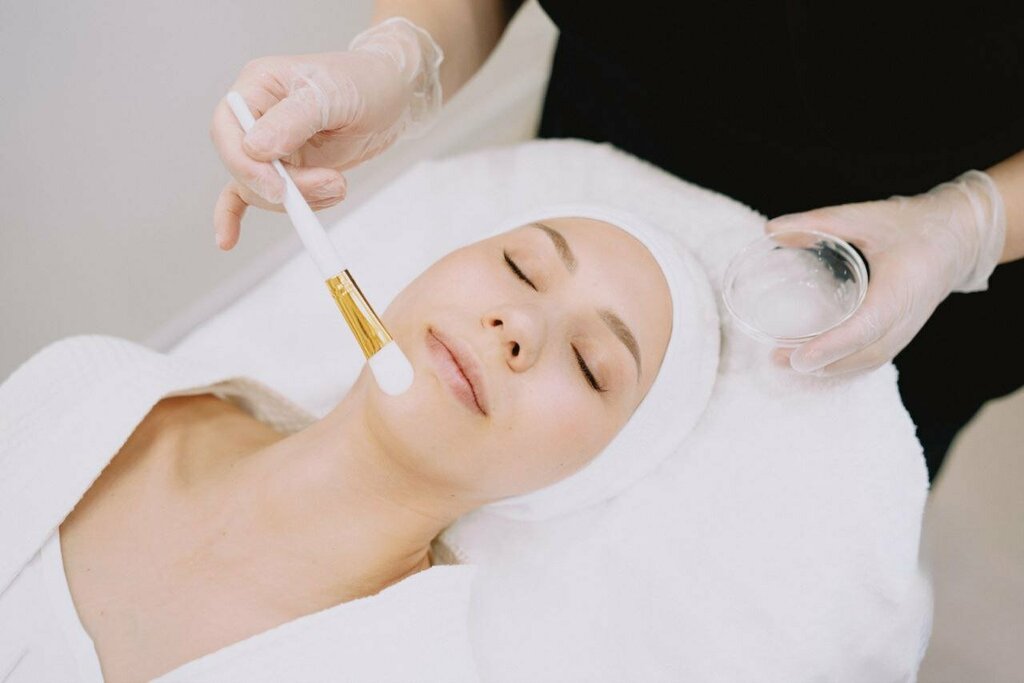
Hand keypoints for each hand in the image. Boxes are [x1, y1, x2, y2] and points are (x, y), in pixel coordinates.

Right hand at [210, 17, 442, 248]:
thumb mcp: (332, 94)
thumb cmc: (363, 82)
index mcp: (257, 86)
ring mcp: (270, 146)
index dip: (246, 164)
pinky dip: (238, 215)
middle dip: (287, 186)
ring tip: (338, 184)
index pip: (227, 129)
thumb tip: (255, 149)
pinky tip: (228, 238)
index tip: (279, 187)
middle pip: (245, 166)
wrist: (391, 95)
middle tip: (330, 183)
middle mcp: (256, 116)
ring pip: (262, 188)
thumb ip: (293, 119)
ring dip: (300, 198)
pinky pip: (251, 194)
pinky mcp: (286, 169)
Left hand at [767, 170, 1005, 375]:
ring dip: (830, 368)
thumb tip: (771, 230)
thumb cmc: (912, 225)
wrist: (960, 236)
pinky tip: (817, 362)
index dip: (832, 346)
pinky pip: (873, 358)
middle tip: (778, 358)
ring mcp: (907, 329)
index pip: (865, 328)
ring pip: (868, 361)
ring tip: (789, 363)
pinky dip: (845, 365)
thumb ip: (818, 222)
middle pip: (863, 354)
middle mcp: (906, 318)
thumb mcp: (864, 216)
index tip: (799, 357)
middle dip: (821, 363)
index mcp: (900, 290)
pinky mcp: (902, 332)